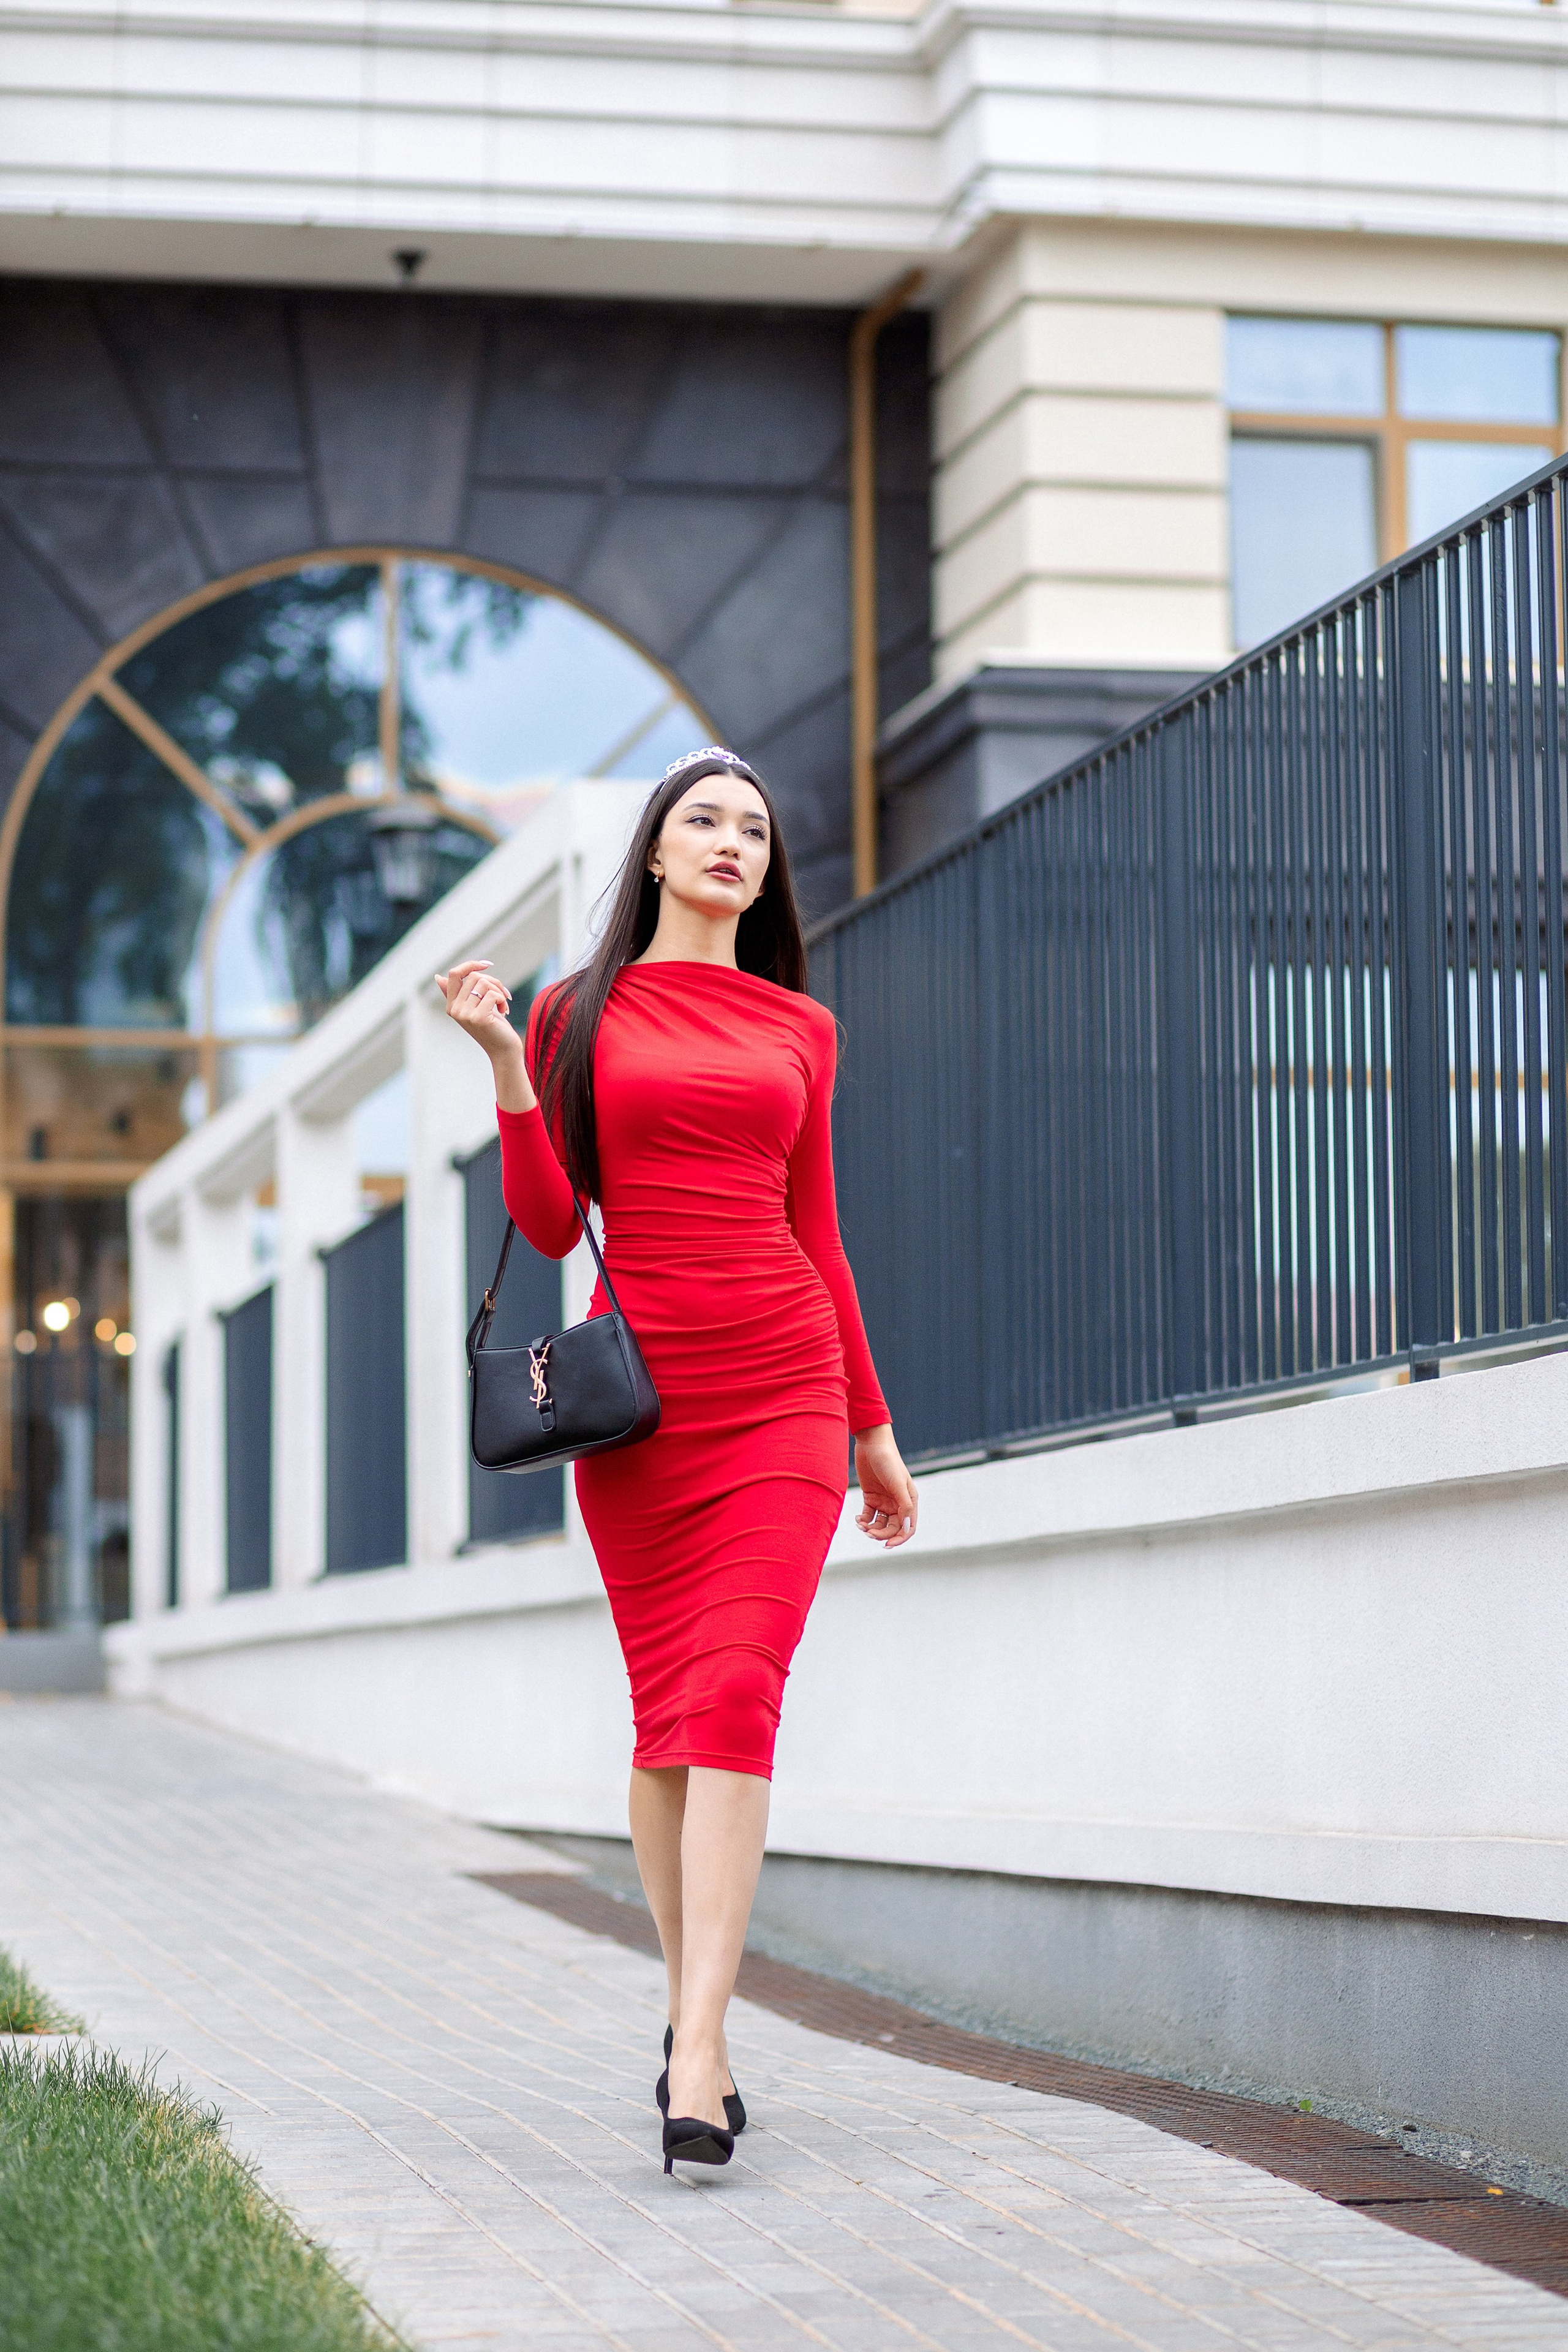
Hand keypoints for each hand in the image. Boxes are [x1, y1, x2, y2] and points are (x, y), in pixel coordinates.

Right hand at [434, 960, 533, 1107]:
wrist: (504, 1050)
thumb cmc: (492, 1026)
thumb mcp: (475, 1006)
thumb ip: (460, 992)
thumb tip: (438, 977)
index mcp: (451, 1004)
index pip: (454, 974)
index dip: (470, 965)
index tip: (487, 965)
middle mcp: (454, 1009)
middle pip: (474, 976)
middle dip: (494, 982)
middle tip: (503, 995)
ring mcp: (464, 1014)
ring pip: (484, 983)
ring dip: (499, 991)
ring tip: (503, 1004)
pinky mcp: (477, 1018)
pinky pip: (493, 994)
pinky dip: (503, 1000)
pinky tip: (505, 1011)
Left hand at [853, 1424, 916, 1547]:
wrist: (871, 1444)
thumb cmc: (888, 1461)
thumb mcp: (898, 1483)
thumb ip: (904, 1505)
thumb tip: (907, 1527)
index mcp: (909, 1501)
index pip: (908, 1527)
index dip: (899, 1539)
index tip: (887, 1545)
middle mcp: (897, 1503)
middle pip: (892, 1528)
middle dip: (881, 1534)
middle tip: (868, 1532)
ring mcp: (883, 1501)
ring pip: (879, 1524)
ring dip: (871, 1529)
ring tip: (861, 1526)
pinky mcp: (870, 1497)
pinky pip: (868, 1515)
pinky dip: (863, 1521)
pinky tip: (857, 1520)